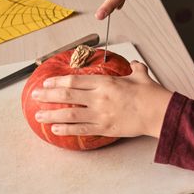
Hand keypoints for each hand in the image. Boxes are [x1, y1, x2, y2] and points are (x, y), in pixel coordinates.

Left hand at [32, 61, 172, 137]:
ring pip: (69, 114)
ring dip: (51, 114)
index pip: (75, 80)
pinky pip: (80, 129)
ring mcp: (100, 114)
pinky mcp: (104, 128)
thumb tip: (135, 64)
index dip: (57, 81)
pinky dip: (66, 129)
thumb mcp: (140, 75)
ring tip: (39, 115)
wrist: (159, 113)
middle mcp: (99, 98)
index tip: (46, 82)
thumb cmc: (150, 94)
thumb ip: (134, 69)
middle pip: (67, 95)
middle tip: (35, 95)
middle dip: (48, 95)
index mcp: (105, 82)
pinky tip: (55, 129)